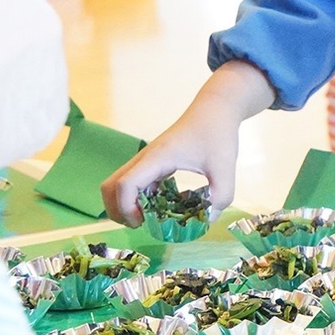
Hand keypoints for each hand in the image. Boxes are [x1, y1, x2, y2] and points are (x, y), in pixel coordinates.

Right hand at [101, 61, 272, 224]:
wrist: (215, 110)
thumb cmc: (218, 134)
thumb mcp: (225, 167)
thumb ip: (220, 196)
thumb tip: (207, 220)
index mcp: (157, 158)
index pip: (125, 184)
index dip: (126, 207)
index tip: (144, 222)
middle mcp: (145, 159)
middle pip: (110, 187)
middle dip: (118, 210)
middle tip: (142, 224)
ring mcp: (146, 161)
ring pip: (118, 185)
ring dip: (126, 205)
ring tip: (152, 218)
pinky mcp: (153, 163)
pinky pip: (135, 184)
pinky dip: (140, 198)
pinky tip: (164, 206)